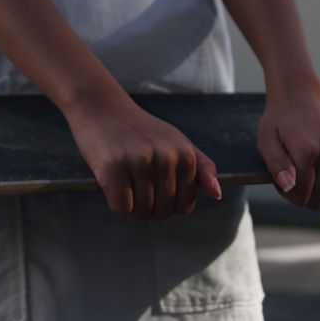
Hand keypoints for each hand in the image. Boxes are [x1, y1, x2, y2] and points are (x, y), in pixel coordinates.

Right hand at [65, 98, 221, 220]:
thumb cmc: (141, 131)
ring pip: (141, 212)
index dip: (168, 204)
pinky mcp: (113, 168)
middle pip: (162, 212)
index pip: (184, 207)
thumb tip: (217, 194)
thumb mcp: (178, 142)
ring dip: (132, 207)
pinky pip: (121, 207)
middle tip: (137, 184)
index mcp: (185, 155)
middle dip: (149, 208)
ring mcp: (139, 163)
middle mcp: (165, 158)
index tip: (156, 186)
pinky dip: (115, 202)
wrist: (102, 108)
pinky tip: (113, 181)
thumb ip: (202, 167)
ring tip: (126, 182)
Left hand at [257, 91, 319, 210]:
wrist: (299, 97)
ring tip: (309, 186)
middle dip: (304, 198)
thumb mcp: (266, 141)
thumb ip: (276, 165)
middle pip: (319, 196)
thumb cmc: (279, 121)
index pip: (302, 193)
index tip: (283, 185)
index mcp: (307, 150)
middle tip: (294, 185)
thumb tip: (288, 186)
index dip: (289, 196)